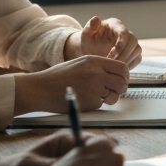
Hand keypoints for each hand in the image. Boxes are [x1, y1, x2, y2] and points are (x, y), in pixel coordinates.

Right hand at [14, 55, 129, 114]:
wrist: (40, 89)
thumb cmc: (58, 77)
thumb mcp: (80, 63)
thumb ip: (98, 67)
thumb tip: (116, 73)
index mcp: (95, 61)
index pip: (122, 68)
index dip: (124, 76)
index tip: (122, 80)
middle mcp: (97, 73)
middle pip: (122, 82)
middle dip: (121, 88)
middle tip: (115, 91)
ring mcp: (94, 88)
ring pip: (115, 95)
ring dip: (111, 97)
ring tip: (100, 96)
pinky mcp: (90, 102)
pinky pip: (101, 104)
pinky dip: (96, 104)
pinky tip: (84, 99)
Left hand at [65, 16, 141, 67]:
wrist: (90, 50)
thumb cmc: (87, 42)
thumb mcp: (85, 35)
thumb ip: (89, 27)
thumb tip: (96, 19)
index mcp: (115, 25)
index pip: (124, 33)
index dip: (120, 45)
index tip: (110, 56)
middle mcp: (125, 32)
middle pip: (133, 42)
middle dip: (124, 54)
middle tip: (113, 64)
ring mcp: (130, 43)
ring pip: (137, 50)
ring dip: (127, 60)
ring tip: (114, 68)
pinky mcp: (132, 52)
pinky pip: (137, 58)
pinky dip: (130, 65)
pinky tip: (118, 69)